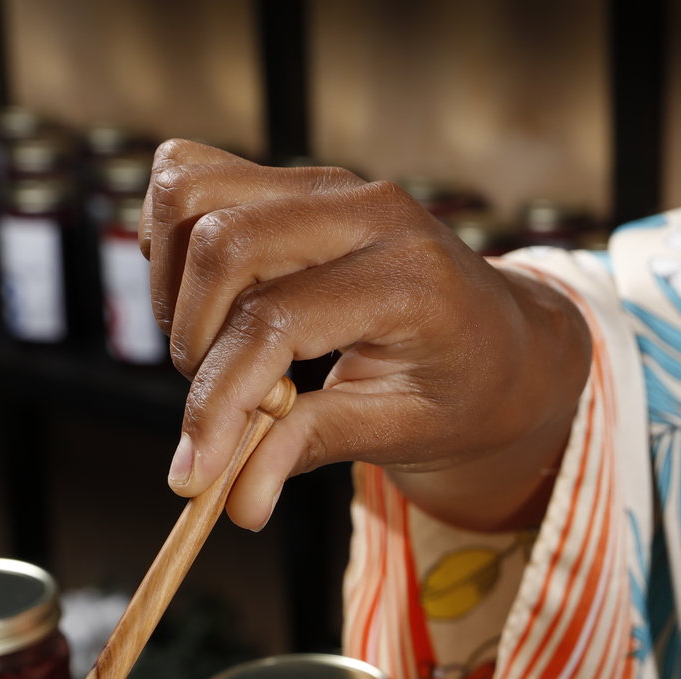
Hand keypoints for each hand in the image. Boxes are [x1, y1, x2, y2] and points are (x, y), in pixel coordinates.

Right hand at [144, 140, 591, 530]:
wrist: (507, 342)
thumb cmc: (463, 392)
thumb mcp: (403, 433)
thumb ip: (314, 448)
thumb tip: (237, 503)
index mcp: (409, 281)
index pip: (276, 322)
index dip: (217, 398)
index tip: (193, 470)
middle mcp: (369, 213)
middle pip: (223, 244)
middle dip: (192, 336)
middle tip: (214, 394)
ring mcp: (330, 184)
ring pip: (192, 192)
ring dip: (172, 280)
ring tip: (206, 345)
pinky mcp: (299, 181)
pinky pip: (195, 173)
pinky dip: (172, 234)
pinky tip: (200, 295)